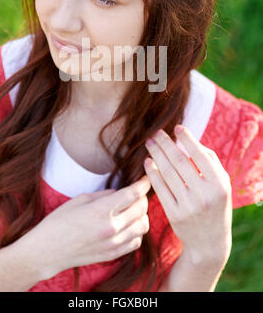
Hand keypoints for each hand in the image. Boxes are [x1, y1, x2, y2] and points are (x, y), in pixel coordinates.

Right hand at [19, 175, 150, 280]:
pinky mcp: (112, 254)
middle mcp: (111, 227)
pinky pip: (136, 242)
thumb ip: (104, 195)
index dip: (143, 183)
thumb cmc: (59, 221)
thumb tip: (120, 193)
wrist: (47, 250)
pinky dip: (137, 231)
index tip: (146, 178)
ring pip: (143, 225)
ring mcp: (113, 243)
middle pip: (141, 208)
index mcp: (102, 210)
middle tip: (137, 192)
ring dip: (142, 215)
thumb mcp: (80, 199)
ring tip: (133, 209)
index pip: (133, 194)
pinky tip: (128, 226)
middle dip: (143, 197)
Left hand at [144, 125, 232, 268]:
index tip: (176, 127)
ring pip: (167, 172)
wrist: (210, 241)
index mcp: (219, 184)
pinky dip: (152, 173)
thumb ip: (209, 161)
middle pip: (179, 161)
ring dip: (156, 154)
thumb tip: (187, 140)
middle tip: (156, 132)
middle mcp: (204, 194)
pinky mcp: (174, 214)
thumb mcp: (221, 184)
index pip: (200, 155)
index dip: (187, 139)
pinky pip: (160, 188)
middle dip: (165, 143)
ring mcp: (188, 206)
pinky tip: (147, 162)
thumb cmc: (215, 203)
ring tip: (149, 143)